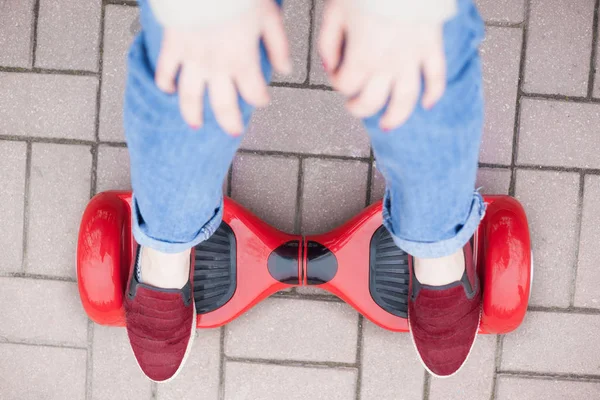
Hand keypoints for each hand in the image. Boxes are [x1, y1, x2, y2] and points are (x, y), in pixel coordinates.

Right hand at [155, 0, 290, 134]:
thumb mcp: (269, 16)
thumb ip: (278, 46)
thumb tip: (286, 70)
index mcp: (243, 60)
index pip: (254, 93)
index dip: (260, 100)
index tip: (263, 100)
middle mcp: (217, 67)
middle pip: (223, 105)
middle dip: (229, 122)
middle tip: (233, 131)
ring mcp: (192, 59)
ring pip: (191, 97)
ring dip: (193, 114)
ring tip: (196, 125)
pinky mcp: (173, 46)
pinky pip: (165, 71)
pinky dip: (165, 83)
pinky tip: (168, 90)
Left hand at [319, 0, 445, 130]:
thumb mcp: (335, 11)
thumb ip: (328, 43)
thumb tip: (330, 67)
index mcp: (362, 56)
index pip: (346, 85)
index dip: (337, 82)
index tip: (336, 71)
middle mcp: (387, 64)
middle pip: (372, 101)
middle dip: (359, 107)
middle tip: (354, 105)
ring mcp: (412, 58)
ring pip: (406, 99)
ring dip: (395, 116)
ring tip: (386, 124)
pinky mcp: (431, 47)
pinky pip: (437, 76)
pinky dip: (435, 93)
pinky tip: (428, 105)